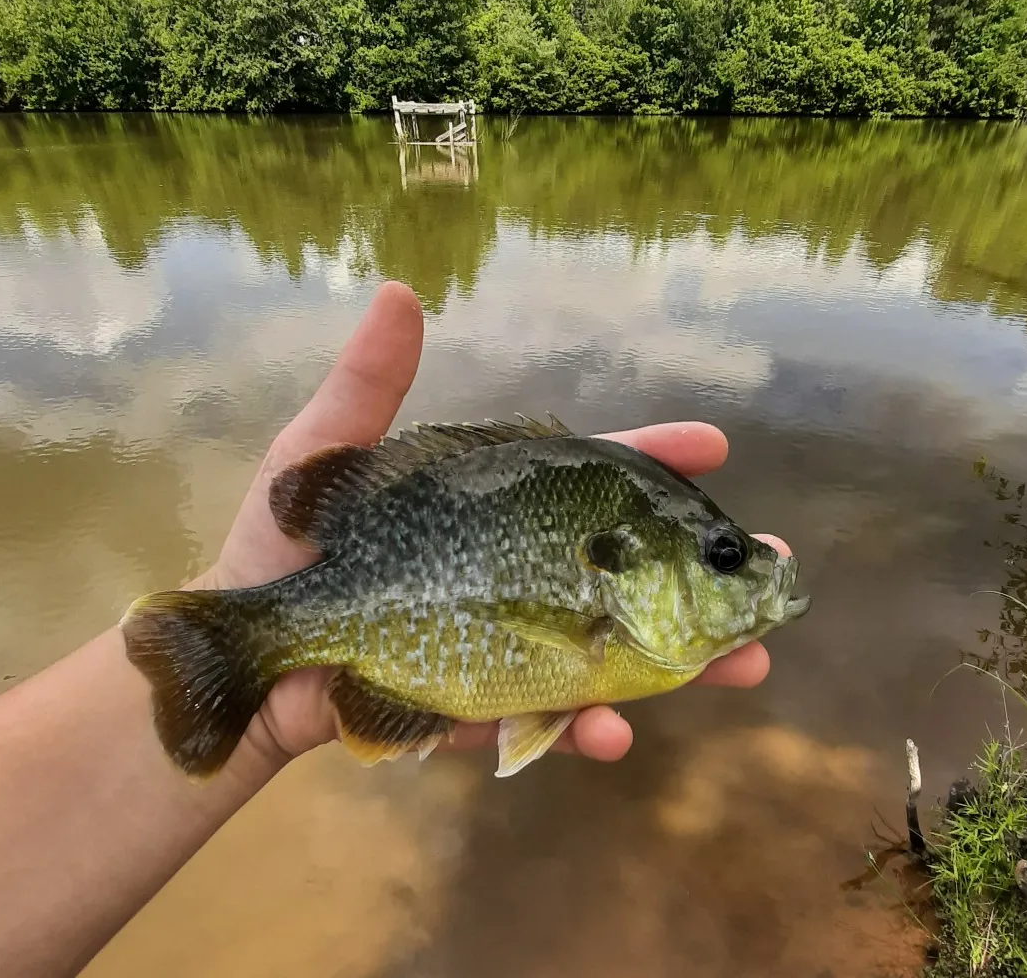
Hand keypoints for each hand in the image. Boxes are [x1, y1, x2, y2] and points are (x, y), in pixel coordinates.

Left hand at [192, 281, 779, 769]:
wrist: (249, 652)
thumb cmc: (284, 543)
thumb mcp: (322, 458)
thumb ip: (366, 386)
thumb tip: (400, 293)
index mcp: (495, 505)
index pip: (588, 475)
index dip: (652, 460)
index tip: (713, 444)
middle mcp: (517, 568)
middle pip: (626, 568)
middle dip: (705, 575)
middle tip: (778, 573)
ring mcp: (506, 638)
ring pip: (610, 649)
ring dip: (683, 664)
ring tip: (745, 670)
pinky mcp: (482, 703)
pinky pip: (542, 717)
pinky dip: (580, 727)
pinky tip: (608, 733)